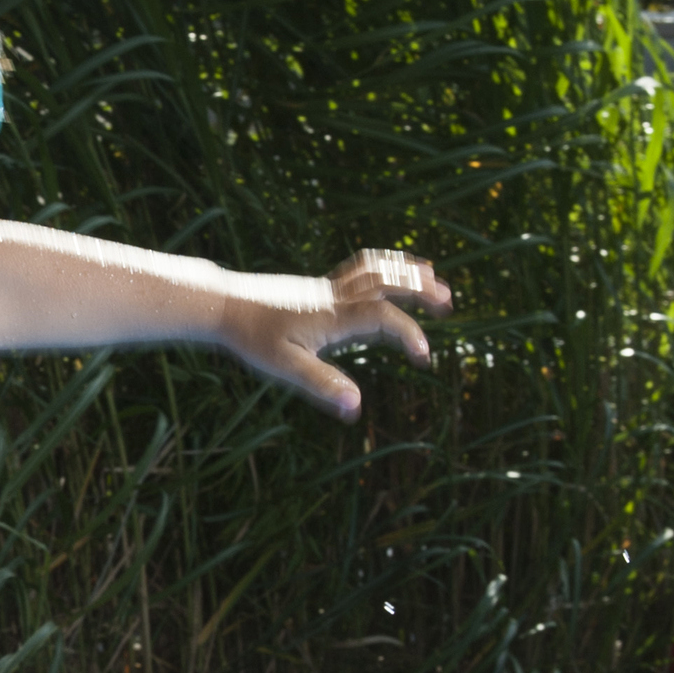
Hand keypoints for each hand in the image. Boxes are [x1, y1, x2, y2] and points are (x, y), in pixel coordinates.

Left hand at [218, 248, 452, 421]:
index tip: (424, 357)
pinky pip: (360, 268)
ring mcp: (327, 287)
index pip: (383, 318)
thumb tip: (356, 406)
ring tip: (432, 275)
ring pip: (376, 268)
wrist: (223, 306)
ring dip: (407, 270)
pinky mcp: (317, 286)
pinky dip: (383, 266)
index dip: (409, 334)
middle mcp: (335, 296)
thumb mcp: (285, 367)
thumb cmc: (252, 338)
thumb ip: (322, 384)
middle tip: (449, 300)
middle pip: (388, 281)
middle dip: (421, 288)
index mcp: (332, 316)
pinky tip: (389, 274)